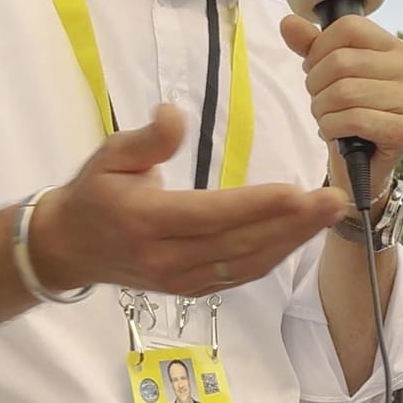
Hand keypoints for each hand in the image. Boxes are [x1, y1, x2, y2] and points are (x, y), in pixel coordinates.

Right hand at [30, 104, 348, 295]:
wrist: (68, 248)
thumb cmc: (94, 193)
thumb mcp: (109, 155)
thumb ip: (148, 138)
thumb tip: (176, 113)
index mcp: (146, 221)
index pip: (211, 215)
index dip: (258, 206)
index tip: (299, 191)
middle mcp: (167, 258)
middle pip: (240, 242)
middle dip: (293, 223)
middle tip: (335, 199)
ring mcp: (181, 280)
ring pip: (247, 263)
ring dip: (293, 240)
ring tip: (329, 213)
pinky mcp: (192, 289)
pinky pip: (241, 275)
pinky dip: (275, 255)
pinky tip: (301, 234)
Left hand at [278, 14, 402, 205]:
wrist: (361, 162)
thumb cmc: (347, 111)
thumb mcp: (325, 73)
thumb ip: (309, 46)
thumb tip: (289, 23)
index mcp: (393, 47)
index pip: (349, 27)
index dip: (319, 48)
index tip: (315, 68)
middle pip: (342, 61)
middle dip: (316, 85)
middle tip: (318, 100)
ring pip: (345, 92)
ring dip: (322, 109)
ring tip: (326, 117)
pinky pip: (355, 119)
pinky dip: (333, 128)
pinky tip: (334, 132)